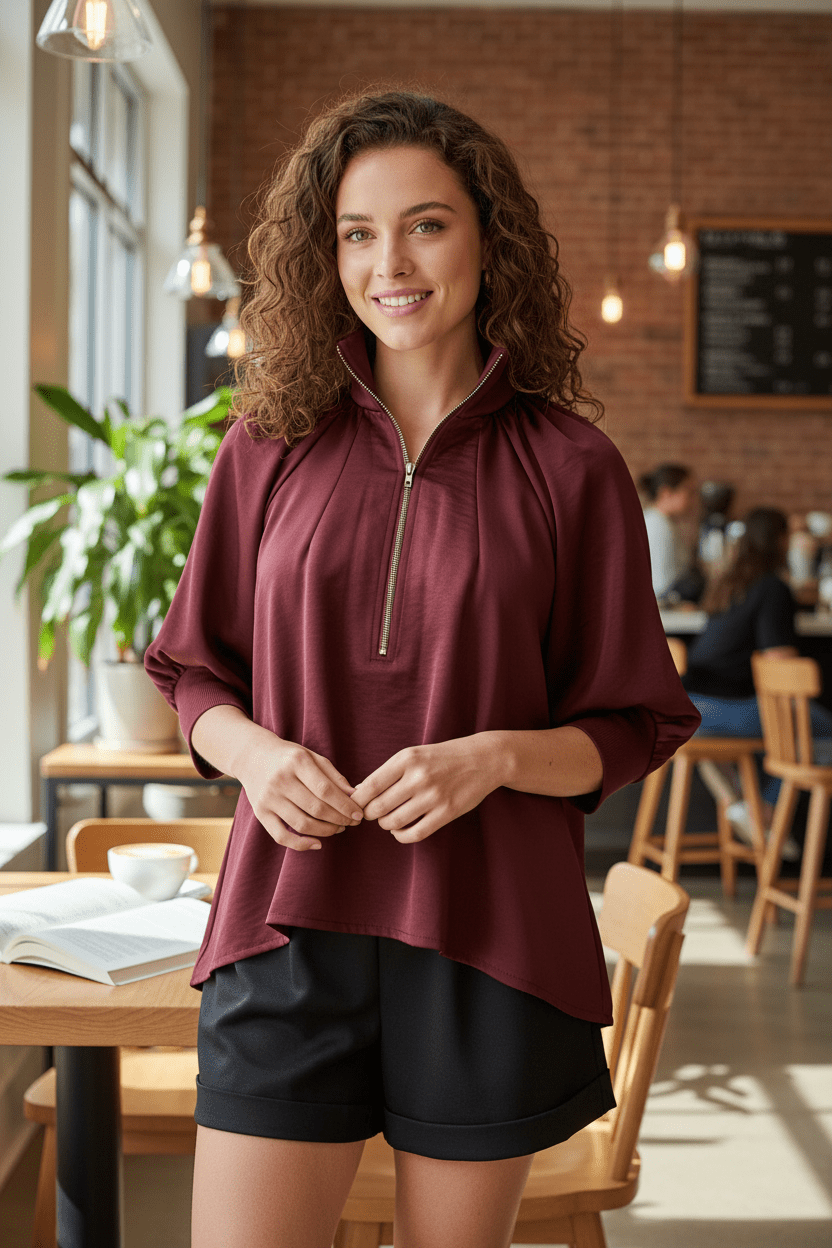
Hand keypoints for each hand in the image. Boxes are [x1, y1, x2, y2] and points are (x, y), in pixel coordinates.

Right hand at [238, 733, 363, 851]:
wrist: (252, 756)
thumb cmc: (289, 757)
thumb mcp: (312, 757)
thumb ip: (334, 776)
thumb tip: (355, 796)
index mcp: (297, 762)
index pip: (326, 790)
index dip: (345, 805)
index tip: (359, 814)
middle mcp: (281, 780)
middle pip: (316, 808)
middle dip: (339, 819)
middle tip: (352, 823)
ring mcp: (269, 798)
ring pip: (302, 824)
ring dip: (325, 831)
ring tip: (338, 828)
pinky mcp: (260, 813)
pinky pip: (281, 836)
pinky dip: (300, 844)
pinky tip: (317, 843)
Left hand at [350, 735, 502, 843]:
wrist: (483, 759)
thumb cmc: (442, 758)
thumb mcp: (414, 755)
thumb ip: (388, 772)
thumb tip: (358, 792)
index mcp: (407, 759)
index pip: (370, 785)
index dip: (358, 800)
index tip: (357, 804)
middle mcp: (419, 777)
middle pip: (378, 807)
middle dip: (370, 815)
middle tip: (373, 814)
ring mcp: (434, 796)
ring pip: (394, 822)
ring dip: (386, 825)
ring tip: (389, 819)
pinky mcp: (447, 812)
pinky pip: (415, 833)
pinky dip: (402, 836)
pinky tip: (401, 830)